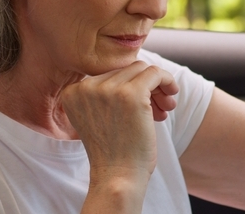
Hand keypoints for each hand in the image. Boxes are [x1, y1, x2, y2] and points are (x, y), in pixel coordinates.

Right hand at [60, 62, 178, 179]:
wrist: (118, 177)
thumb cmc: (114, 152)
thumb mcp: (99, 117)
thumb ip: (106, 93)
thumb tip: (139, 66)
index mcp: (72, 92)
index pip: (107, 74)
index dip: (128, 88)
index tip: (141, 108)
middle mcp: (85, 87)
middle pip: (125, 70)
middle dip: (145, 87)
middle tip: (159, 107)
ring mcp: (107, 89)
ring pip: (141, 69)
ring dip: (157, 86)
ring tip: (166, 106)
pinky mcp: (131, 93)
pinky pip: (155, 73)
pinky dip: (167, 80)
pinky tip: (172, 95)